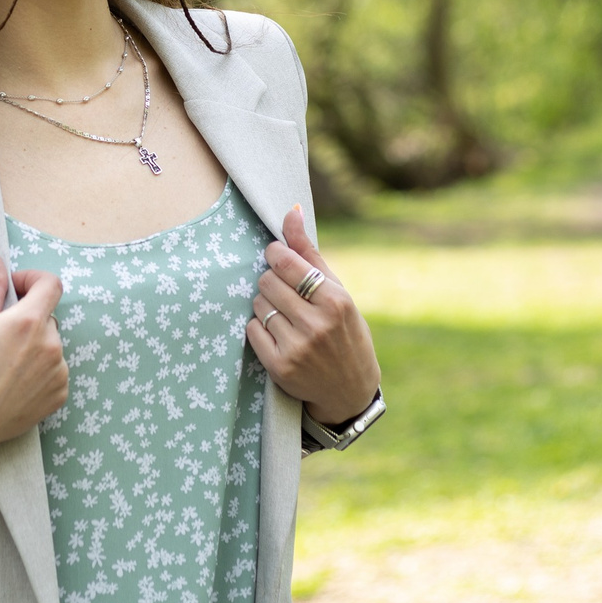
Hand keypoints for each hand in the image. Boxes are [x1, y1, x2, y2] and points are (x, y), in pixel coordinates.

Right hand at [0, 247, 68, 463]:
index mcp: (29, 322)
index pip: (51, 284)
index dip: (32, 280)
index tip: (15, 290)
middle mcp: (51, 346)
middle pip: (47, 317)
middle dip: (27, 319)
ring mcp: (58, 373)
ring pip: (51, 346)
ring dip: (34, 347)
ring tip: (3, 365)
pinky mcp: (59, 396)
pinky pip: (55, 372)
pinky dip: (39, 372)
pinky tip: (12, 384)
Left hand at [245, 206, 382, 426]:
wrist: (349, 390)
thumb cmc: (345, 332)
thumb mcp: (338, 291)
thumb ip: (310, 252)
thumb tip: (291, 212)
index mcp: (335, 301)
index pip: (287, 262)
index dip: (275, 255)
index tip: (277, 257)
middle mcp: (317, 325)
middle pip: (268, 281)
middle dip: (272, 281)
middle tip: (284, 290)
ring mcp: (297, 348)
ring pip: (259, 305)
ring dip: (266, 304)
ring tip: (285, 314)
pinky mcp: (280, 367)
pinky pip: (251, 329)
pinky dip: (259, 327)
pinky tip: (278, 333)